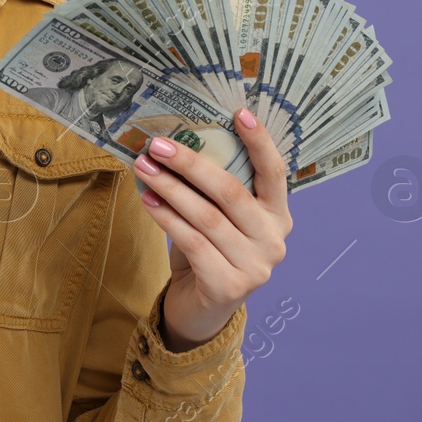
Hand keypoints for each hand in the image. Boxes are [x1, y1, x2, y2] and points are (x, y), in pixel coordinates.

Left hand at [132, 107, 292, 350]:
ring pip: (207, 217)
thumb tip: (173, 144)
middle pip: (231, 191)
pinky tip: (147, 200)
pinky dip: (166, 218)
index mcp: (278, 216)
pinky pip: (193, 242)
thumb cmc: (206, 252)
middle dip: (190, 163)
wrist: (200, 309)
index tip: (240, 112)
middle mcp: (274, 240)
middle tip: (157, 144)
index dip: (260, 142)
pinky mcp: (230, 286)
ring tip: (143, 168)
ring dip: (171, 188)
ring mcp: (256, 266)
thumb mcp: (216, 217)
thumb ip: (210, 189)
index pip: (274, 172)